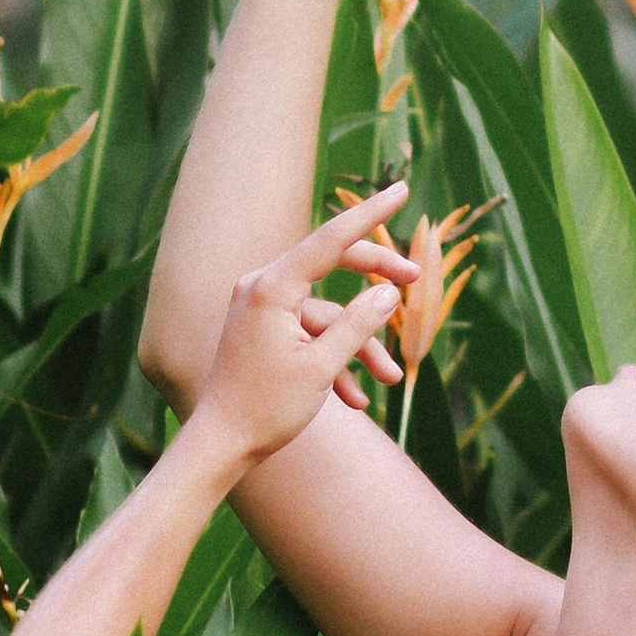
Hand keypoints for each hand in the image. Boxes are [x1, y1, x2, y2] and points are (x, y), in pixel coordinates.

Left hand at [183, 186, 419, 469]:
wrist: (220, 444)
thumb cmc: (265, 407)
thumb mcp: (321, 367)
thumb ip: (358, 325)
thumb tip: (388, 294)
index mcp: (271, 288)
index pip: (331, 240)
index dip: (370, 214)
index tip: (400, 190)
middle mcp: (262, 288)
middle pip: (331, 268)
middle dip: (375, 280)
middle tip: (415, 281)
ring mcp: (261, 308)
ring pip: (325, 314)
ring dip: (358, 346)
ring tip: (391, 380)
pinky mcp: (264, 330)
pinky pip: (308, 334)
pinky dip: (333, 361)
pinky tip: (355, 401)